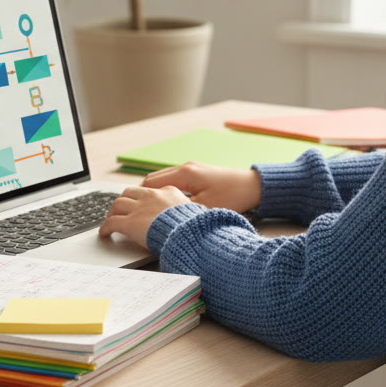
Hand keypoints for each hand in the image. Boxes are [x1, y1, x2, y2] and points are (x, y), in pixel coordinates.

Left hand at [98, 185, 191, 248]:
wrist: (189, 234)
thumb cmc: (194, 226)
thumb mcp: (194, 211)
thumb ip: (185, 209)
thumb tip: (190, 214)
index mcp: (167, 191)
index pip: (149, 190)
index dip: (141, 197)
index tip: (139, 203)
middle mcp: (151, 196)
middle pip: (129, 192)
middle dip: (123, 200)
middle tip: (120, 209)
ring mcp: (139, 208)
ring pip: (117, 204)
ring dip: (112, 212)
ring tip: (110, 220)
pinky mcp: (130, 223)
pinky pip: (112, 223)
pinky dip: (105, 228)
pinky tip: (104, 233)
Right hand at [140, 161, 261, 214]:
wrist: (253, 186)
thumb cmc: (233, 196)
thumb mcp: (205, 208)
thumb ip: (181, 211)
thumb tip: (161, 219)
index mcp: (185, 174)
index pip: (150, 183)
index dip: (138, 197)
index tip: (132, 211)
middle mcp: (185, 167)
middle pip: (153, 180)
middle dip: (143, 195)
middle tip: (136, 212)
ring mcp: (191, 168)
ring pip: (163, 179)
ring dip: (154, 193)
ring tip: (150, 210)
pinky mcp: (197, 173)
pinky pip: (173, 180)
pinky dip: (166, 191)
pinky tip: (169, 205)